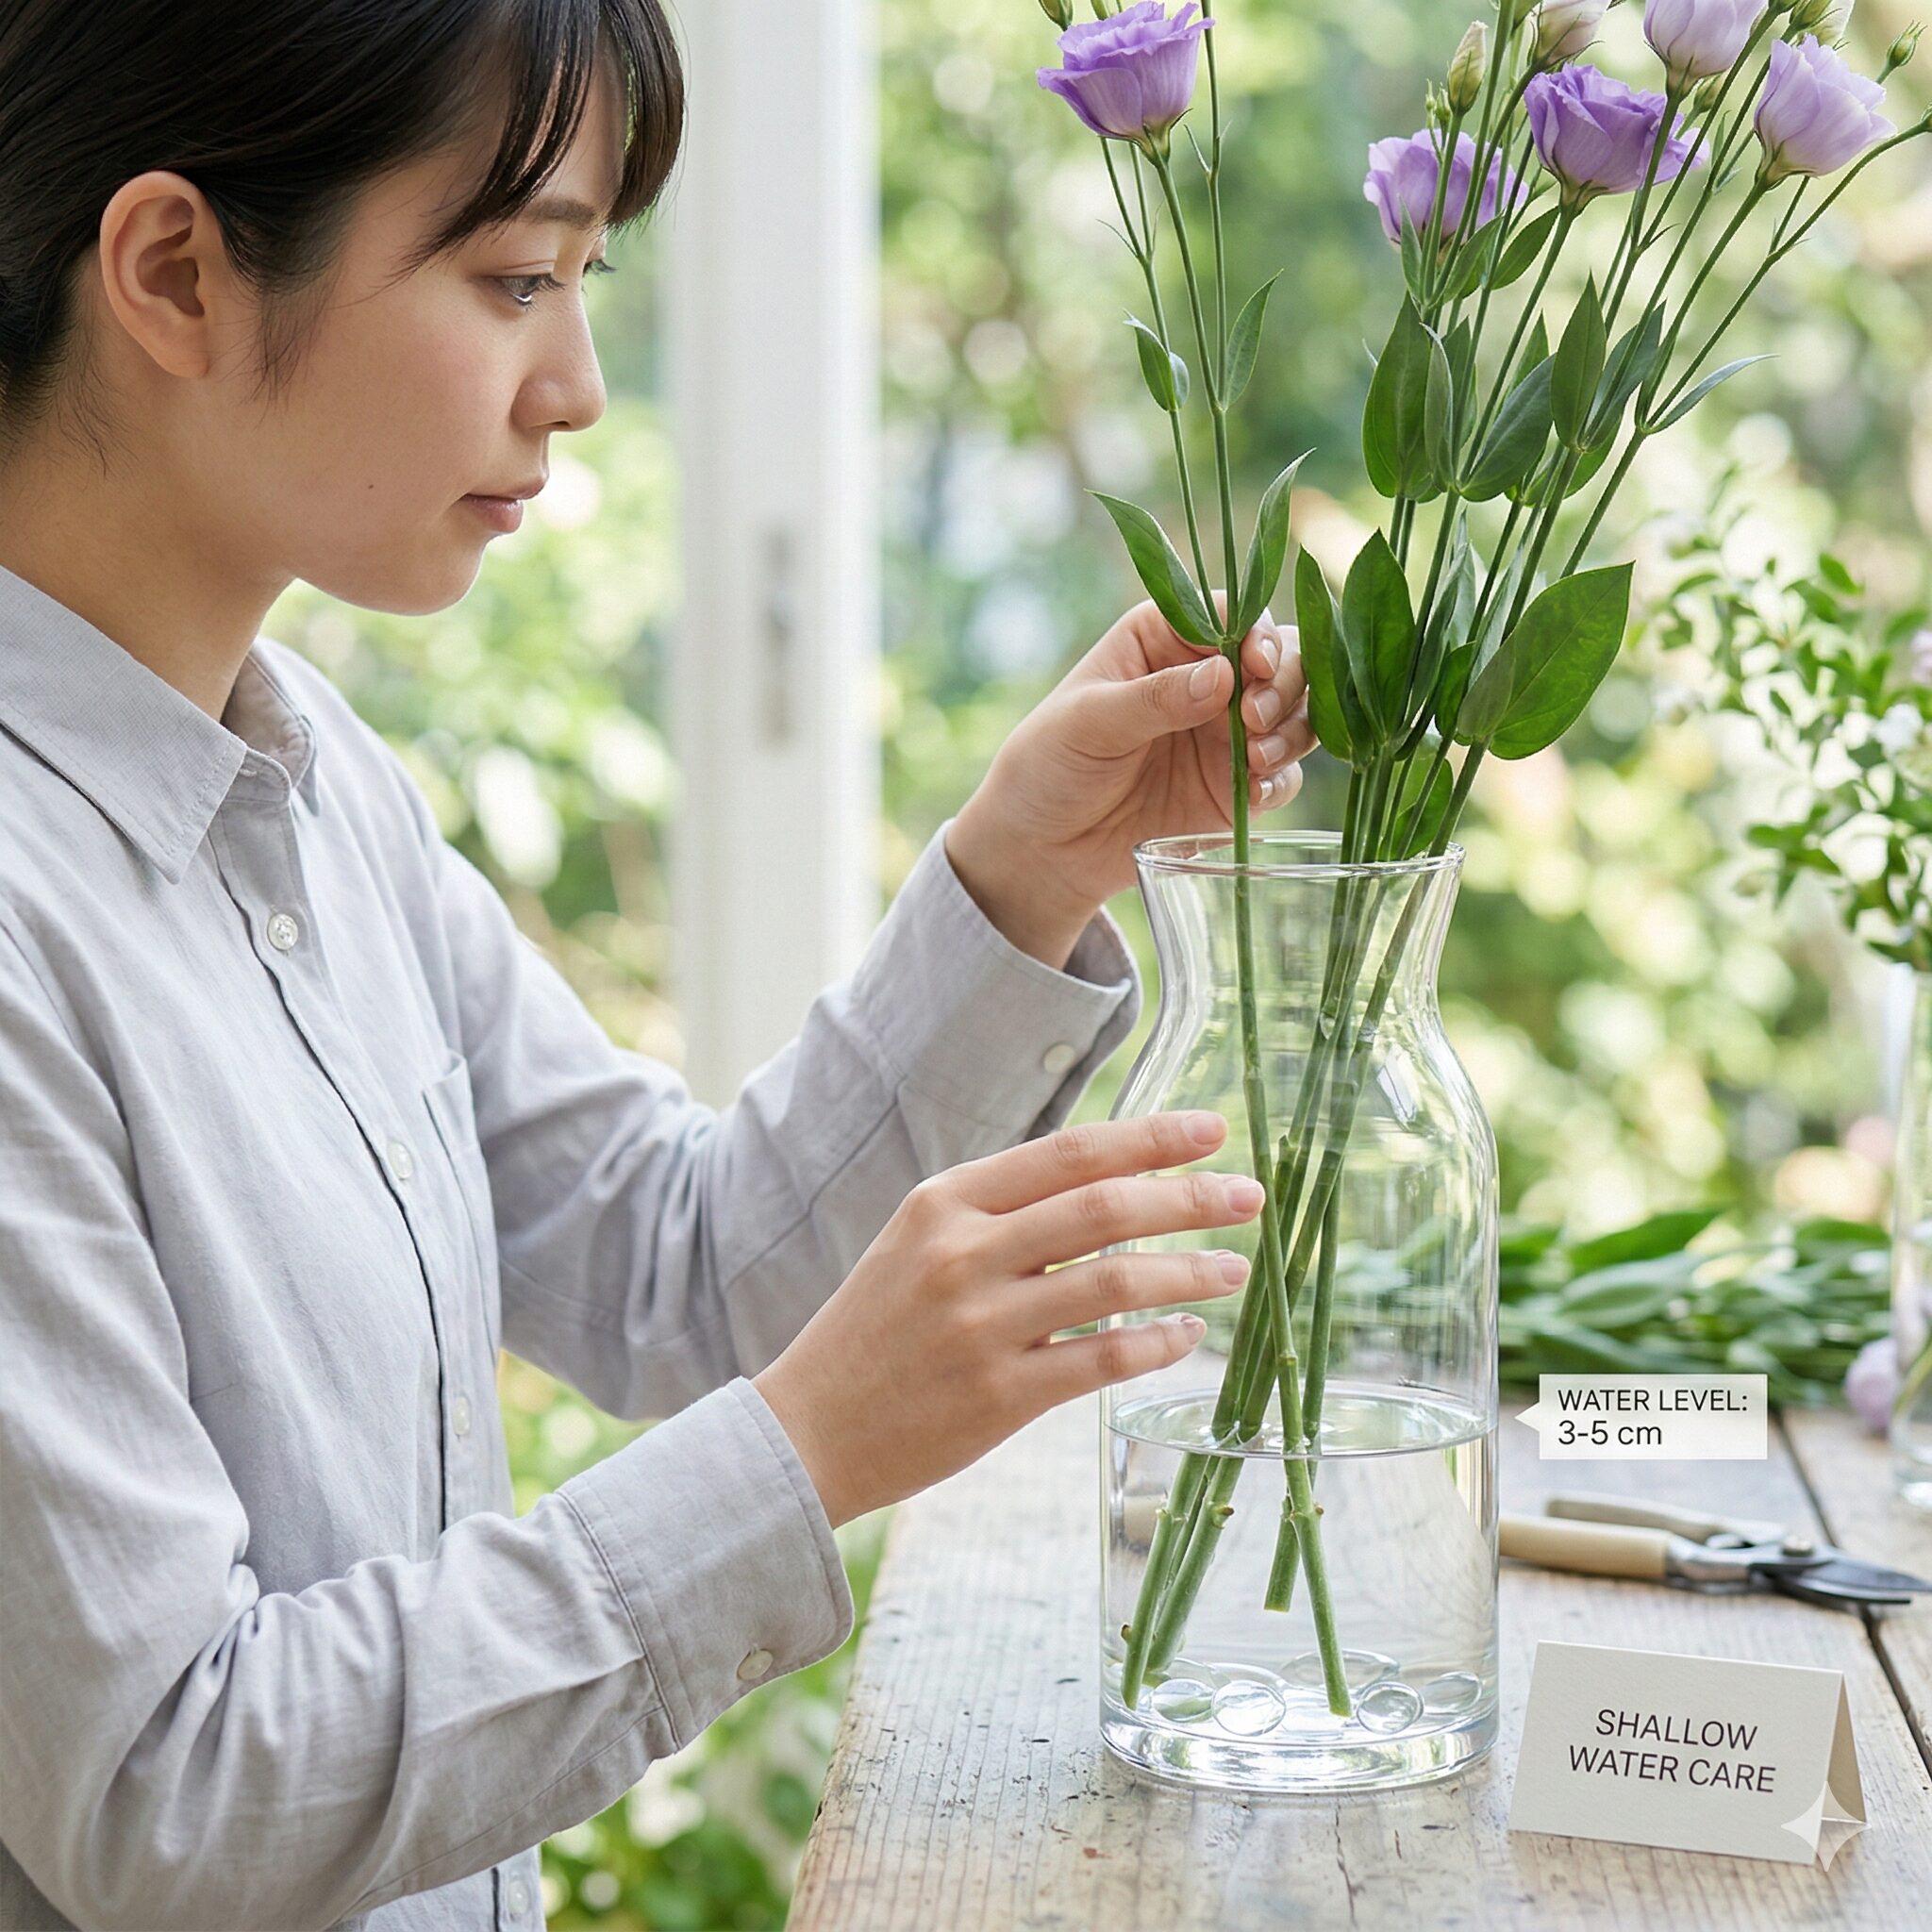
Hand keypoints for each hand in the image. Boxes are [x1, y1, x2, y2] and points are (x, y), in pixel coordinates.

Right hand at [753, 1110, 1263, 1527]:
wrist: (806, 1430)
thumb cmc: (877, 1331)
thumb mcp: (920, 1243)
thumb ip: (1002, 1212)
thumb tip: (1114, 1184)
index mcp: (945, 1202)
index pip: (1069, 1152)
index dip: (1150, 1138)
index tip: (1212, 1130)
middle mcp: (962, 1253)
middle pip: (1104, 1207)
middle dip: (1191, 1197)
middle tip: (1249, 1195)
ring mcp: (980, 1326)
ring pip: (1114, 1281)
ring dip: (1188, 1271)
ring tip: (1234, 1269)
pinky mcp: (997, 1397)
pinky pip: (1102, 1359)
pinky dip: (1157, 1342)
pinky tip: (1188, 1335)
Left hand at [946, 594, 1315, 965]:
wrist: (1043, 847)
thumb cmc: (1049, 764)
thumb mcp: (1090, 722)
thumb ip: (1156, 698)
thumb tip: (1223, 675)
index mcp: (1165, 639)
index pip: (1232, 615)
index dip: (1258, 633)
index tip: (1256, 665)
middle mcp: (1207, 678)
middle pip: (1281, 659)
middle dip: (1284, 683)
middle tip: (1254, 718)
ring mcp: (1226, 733)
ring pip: (1294, 713)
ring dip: (1293, 729)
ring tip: (1258, 757)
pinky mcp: (1236, 787)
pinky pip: (1284, 775)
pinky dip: (1283, 779)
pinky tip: (1257, 792)